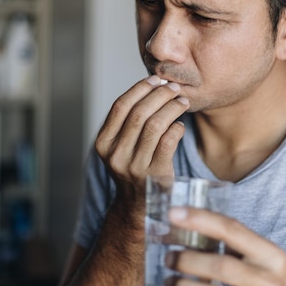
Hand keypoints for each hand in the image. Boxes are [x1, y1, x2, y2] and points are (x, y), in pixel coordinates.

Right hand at [95, 75, 189, 206]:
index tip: (154, 79)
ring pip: (155, 125)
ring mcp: (135, 167)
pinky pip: (168, 142)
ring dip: (171, 108)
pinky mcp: (156, 175)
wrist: (140, 205)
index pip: (120, 107)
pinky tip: (180, 125)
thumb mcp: (121, 146)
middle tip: (173, 87)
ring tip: (182, 101)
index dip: (139, 89)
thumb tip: (152, 85)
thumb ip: (129, 121)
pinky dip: (177, 128)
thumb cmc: (135, 166)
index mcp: (104, 144)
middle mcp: (116, 156)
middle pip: (139, 113)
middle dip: (159, 95)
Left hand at [166, 207, 285, 285]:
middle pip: (220, 265)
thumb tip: (194, 230)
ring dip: (184, 285)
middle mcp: (266, 278)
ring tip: (170, 282)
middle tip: (168, 258)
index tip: (173, 213)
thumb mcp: (267, 263)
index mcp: (270, 255)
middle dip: (188, 260)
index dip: (200, 219)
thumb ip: (239, 249)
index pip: (231, 229)